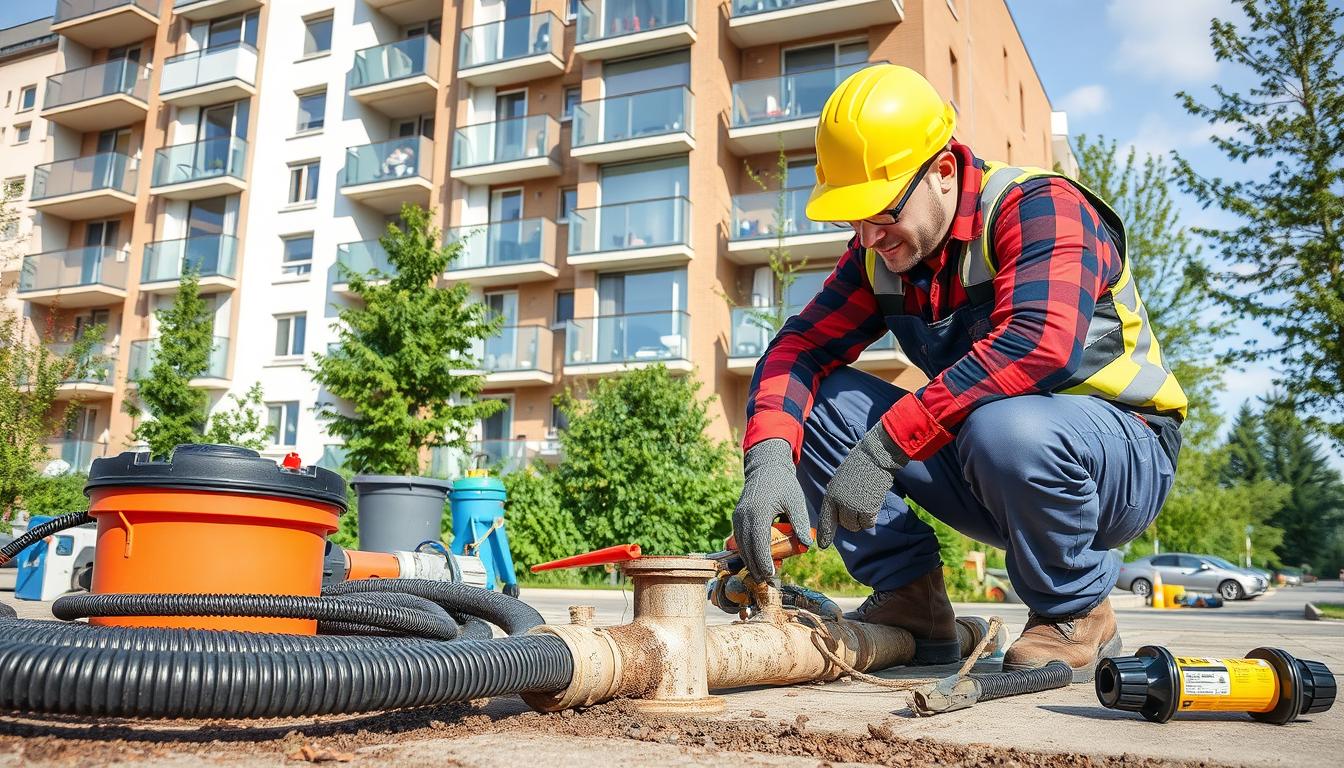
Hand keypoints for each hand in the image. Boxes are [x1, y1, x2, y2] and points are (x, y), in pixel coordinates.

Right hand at [732, 439, 815, 582]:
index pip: (759, 542)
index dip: (763, 560)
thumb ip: (799, 522)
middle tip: (766, 580)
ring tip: (761, 574)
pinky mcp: (737, 517)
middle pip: (747, 548)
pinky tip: (756, 560)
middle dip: (755, 566)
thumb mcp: (795, 500)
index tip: (771, 573)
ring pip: (741, 545)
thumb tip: (807, 544)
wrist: (766, 467)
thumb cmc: (783, 483)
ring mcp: (738, 516)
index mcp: (758, 512)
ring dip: (750, 560)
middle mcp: (744, 516)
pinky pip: (740, 539)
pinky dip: (747, 551)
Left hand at [818, 424, 907, 548]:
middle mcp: (839, 503)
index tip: (822, 545)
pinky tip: (873, 502)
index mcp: (830, 494)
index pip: (825, 518)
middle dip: (852, 519)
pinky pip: (868, 523)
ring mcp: (853, 507)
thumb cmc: (860, 466)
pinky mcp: (867, 509)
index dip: (825, 533)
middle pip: (845, 524)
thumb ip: (838, 498)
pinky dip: (871, 516)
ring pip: (856, 526)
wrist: (875, 457)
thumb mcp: (841, 481)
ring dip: (862, 518)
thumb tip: (839, 516)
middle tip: (859, 503)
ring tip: (866, 500)